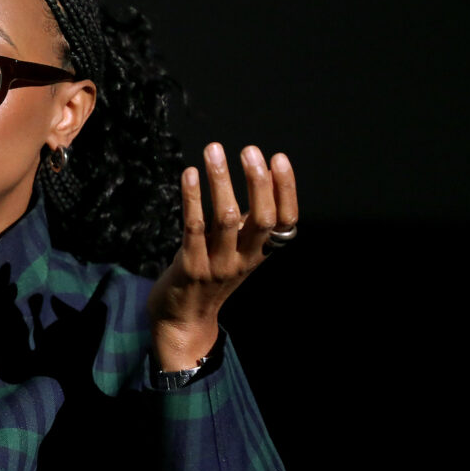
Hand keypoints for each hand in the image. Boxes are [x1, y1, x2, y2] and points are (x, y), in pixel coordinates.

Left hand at [147, 144, 298, 370]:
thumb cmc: (211, 274)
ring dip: (220, 182)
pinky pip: (193, 228)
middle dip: (257, 182)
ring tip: (213, 151)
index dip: (286, 189)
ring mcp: (217, 265)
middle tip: (250, 150)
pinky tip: (190, 173)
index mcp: (261, 252)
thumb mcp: (239, 250)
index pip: (285, 220)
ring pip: (224, 219)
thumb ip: (250, 220)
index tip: (278, 158)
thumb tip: (262, 173)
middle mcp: (245, 259)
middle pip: (260, 219)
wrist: (183, 319)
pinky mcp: (190, 267)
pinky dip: (192, 199)